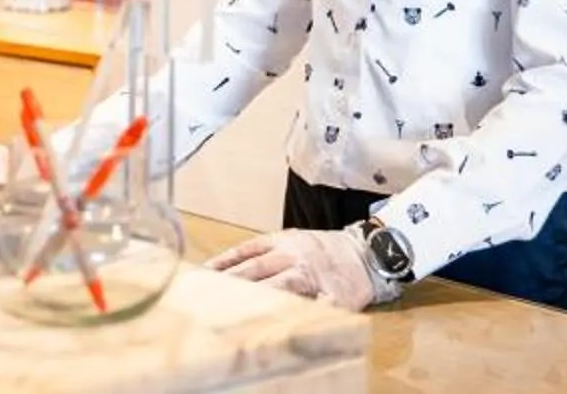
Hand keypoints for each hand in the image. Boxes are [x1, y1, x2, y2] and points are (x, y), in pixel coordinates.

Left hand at [206, 227, 383, 309]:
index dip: (222, 264)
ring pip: (279, 286)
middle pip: (256, 270)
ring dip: (256, 299)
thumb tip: (221, 268)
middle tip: (206, 295)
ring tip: (233, 311)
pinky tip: (280, 327)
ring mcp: (312, 277)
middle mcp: (294, 257)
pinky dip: (299, 315)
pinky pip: (312, 307)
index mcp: (282, 242)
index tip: (201, 275)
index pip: (245, 252)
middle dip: (231, 283)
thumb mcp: (289, 239)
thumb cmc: (321, 248)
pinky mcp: (331, 296)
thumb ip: (259, 251)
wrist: (365, 252)